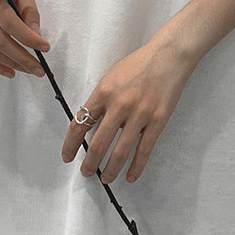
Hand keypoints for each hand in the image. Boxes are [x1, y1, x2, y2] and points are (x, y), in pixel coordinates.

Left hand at [61, 38, 195, 183]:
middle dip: (89, 163)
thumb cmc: (138, 65)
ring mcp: (140, 114)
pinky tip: (130, 177)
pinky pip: (144, 149)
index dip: (71, 144)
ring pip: (120, 152)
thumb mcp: (111, 77)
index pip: (80, 123)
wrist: (167, 56)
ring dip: (110, 169)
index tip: (67, 156)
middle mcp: (119, 105)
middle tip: (85, 172)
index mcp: (103, 92)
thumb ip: (101, 100)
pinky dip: (136, 167)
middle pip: (99, 143)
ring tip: (105, 179)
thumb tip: (92, 124)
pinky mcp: (158, 120)